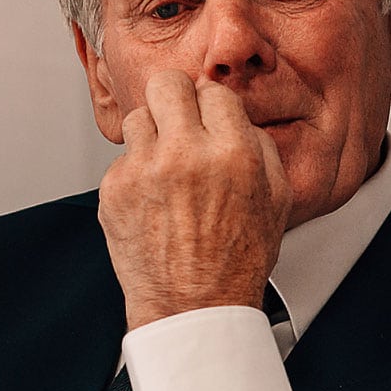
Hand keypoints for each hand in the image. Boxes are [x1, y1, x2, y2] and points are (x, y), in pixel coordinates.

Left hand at [97, 70, 291, 328]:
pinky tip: (153, 201)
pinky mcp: (114, 190)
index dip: (214, 107)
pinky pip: (123, 159)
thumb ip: (260, 148)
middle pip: (168, 84)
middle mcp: (186, 155)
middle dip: (176, 98)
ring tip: (166, 166)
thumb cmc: (236, 261)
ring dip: (153, 135)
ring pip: (139, 116)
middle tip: (180, 119)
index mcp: (231, 153)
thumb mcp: (276, 201)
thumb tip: (237, 118)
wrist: (192, 306)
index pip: (215, 92)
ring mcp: (144, 171)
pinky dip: (136, 173)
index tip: (210, 121)